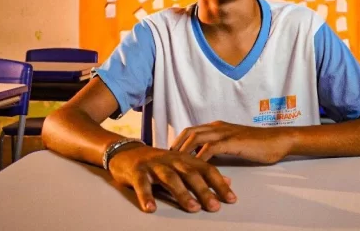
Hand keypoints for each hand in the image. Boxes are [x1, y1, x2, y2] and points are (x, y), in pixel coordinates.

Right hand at [107, 144, 235, 212]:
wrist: (127, 152)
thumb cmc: (158, 162)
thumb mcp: (182, 165)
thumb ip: (203, 172)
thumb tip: (228, 181)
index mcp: (184, 159)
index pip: (206, 169)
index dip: (219, 184)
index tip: (232, 199)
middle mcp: (172, 160)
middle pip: (191, 173)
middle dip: (204, 190)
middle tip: (214, 206)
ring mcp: (154, 165)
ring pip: (170, 178)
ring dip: (182, 194)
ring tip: (192, 208)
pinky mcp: (137, 171)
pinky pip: (142, 184)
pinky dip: (146, 196)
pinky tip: (151, 208)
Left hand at [171, 121, 293, 163]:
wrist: (278, 141)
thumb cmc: (259, 145)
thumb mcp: (234, 145)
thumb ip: (220, 147)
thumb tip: (206, 158)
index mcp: (218, 126)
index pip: (191, 130)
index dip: (179, 141)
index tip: (170, 154)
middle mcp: (218, 126)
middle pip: (189, 132)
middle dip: (176, 145)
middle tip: (167, 160)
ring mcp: (225, 133)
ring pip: (196, 137)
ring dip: (184, 151)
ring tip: (175, 164)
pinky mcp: (232, 141)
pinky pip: (210, 148)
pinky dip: (200, 157)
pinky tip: (194, 167)